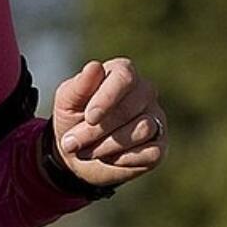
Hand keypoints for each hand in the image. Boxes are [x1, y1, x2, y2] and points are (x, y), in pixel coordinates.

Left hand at [49, 57, 166, 189]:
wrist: (78, 153)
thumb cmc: (72, 119)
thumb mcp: (66, 102)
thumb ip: (79, 86)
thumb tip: (95, 67)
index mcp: (122, 73)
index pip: (125, 77)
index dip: (107, 98)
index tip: (89, 118)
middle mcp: (144, 92)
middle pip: (130, 108)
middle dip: (97, 130)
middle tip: (71, 143)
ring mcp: (155, 118)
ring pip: (141, 130)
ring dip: (107, 145)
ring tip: (86, 150)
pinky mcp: (159, 146)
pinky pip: (150, 153)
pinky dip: (123, 159)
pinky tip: (108, 158)